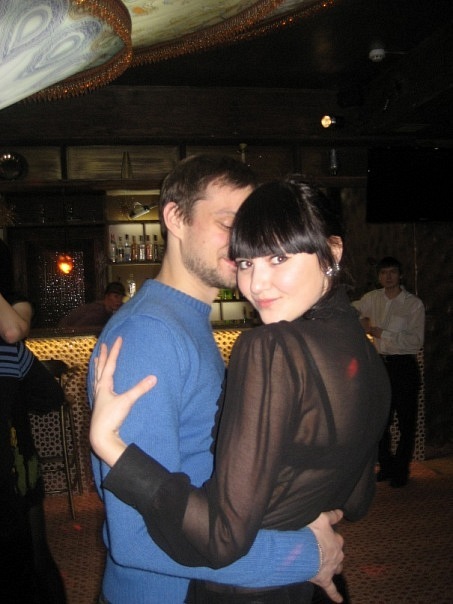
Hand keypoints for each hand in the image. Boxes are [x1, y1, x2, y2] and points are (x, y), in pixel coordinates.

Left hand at [89, 336, 156, 466]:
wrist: (101, 436)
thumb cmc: (111, 418)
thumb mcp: (127, 402)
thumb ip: (140, 389)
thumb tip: (154, 378)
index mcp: (104, 385)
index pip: (110, 364)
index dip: (114, 351)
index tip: (118, 339)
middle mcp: (99, 389)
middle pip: (100, 368)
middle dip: (102, 356)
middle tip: (102, 345)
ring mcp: (98, 397)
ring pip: (96, 377)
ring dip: (98, 366)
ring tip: (97, 359)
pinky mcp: (100, 404)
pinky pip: (97, 386)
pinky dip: (98, 379)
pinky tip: (100, 382)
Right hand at [308, 509, 344, 602]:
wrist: (304, 552)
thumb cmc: (311, 532)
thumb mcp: (321, 517)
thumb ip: (331, 515)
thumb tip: (341, 512)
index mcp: (335, 540)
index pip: (337, 537)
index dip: (332, 535)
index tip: (328, 534)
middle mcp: (336, 554)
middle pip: (338, 553)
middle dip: (334, 552)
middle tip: (325, 549)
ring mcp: (331, 568)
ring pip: (336, 568)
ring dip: (335, 567)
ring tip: (332, 567)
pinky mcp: (325, 579)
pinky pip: (331, 589)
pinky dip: (335, 595)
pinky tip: (339, 600)